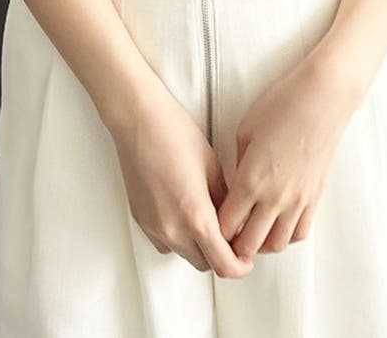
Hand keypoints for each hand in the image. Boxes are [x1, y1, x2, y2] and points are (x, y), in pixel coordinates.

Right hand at [110, 81, 253, 278]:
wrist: (140, 121)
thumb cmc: (177, 135)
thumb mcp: (213, 167)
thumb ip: (225, 201)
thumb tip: (234, 220)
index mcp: (196, 217)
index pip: (223, 265)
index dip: (240, 266)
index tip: (246, 257)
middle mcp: (172, 229)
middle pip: (204, 264)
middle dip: (221, 256)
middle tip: (231, 236)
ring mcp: (153, 226)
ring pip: (184, 254)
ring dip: (199, 248)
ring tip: (208, 221)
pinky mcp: (141, 219)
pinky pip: (166, 242)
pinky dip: (179, 237)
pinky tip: (185, 213)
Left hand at [215, 54, 358, 256]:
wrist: (322, 97)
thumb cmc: (281, 105)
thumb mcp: (246, 131)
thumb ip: (237, 164)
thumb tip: (235, 185)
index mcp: (250, 181)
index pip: (225, 226)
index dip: (214, 230)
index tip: (209, 224)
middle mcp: (274, 198)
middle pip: (249, 245)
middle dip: (234, 245)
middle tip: (227, 237)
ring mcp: (297, 200)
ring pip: (276, 245)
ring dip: (260, 244)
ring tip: (251, 233)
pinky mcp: (315, 196)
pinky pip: (300, 233)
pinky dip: (286, 236)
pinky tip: (277, 224)